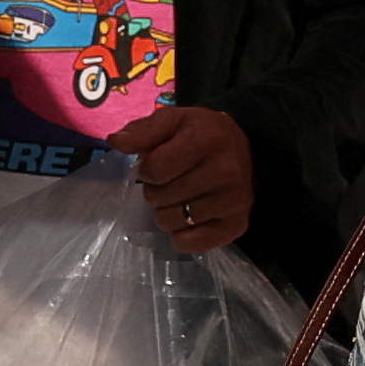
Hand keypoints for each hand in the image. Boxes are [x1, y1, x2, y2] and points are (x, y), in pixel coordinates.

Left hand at [104, 104, 255, 258]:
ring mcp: (233, 201)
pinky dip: (181, 234)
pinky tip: (191, 217)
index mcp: (208, 139)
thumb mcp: (174, 121)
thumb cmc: (204, 136)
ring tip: (180, 198)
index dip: (147, 169)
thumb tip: (115, 141)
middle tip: (172, 181)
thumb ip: (143, 131)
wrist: (249, 154)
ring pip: (170, 222)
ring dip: (166, 212)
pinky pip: (188, 244)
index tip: (158, 164)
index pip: (154, 170)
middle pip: (159, 198)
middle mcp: (225, 171)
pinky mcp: (236, 225)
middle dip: (156, 190)